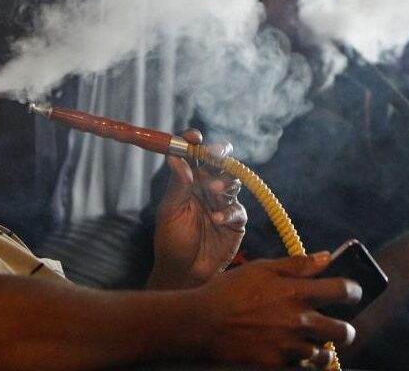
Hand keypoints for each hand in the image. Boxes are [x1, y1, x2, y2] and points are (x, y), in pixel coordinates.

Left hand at [149, 129, 246, 288]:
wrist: (183, 272)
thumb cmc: (171, 241)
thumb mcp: (170, 211)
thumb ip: (177, 185)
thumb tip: (175, 157)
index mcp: (189, 180)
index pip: (194, 154)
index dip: (194, 141)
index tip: (193, 136)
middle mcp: (208, 187)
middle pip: (219, 161)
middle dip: (220, 154)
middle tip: (216, 154)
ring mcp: (224, 202)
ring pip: (231, 181)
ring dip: (223, 182)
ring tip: (213, 191)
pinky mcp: (236, 221)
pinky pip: (237, 209)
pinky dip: (228, 211)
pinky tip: (216, 220)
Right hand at [194, 253, 359, 367]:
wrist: (201, 323)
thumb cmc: (230, 291)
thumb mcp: (263, 268)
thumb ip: (298, 264)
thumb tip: (327, 256)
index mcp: (297, 293)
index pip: (343, 291)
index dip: (354, 290)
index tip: (353, 292)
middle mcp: (298, 322)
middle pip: (343, 332)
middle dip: (345, 329)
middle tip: (337, 326)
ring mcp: (288, 347)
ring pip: (324, 356)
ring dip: (322, 350)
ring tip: (312, 343)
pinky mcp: (276, 365)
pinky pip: (301, 369)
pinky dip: (301, 363)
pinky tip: (291, 353)